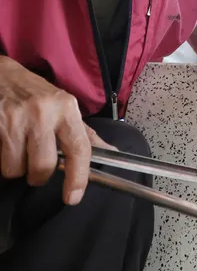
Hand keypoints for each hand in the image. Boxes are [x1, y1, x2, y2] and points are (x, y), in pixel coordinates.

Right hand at [0, 57, 113, 204]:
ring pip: (16, 168)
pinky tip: (5, 147)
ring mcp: (15, 118)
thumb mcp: (63, 106)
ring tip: (17, 151)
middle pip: (43, 166)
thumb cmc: (34, 93)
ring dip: (16, 168)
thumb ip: (84, 133)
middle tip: (35, 167)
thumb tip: (112, 153)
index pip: (79, 149)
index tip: (73, 197)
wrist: (1, 74)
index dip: (78, 178)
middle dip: (38, 176)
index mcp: (65, 108)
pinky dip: (2, 162)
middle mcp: (42, 112)